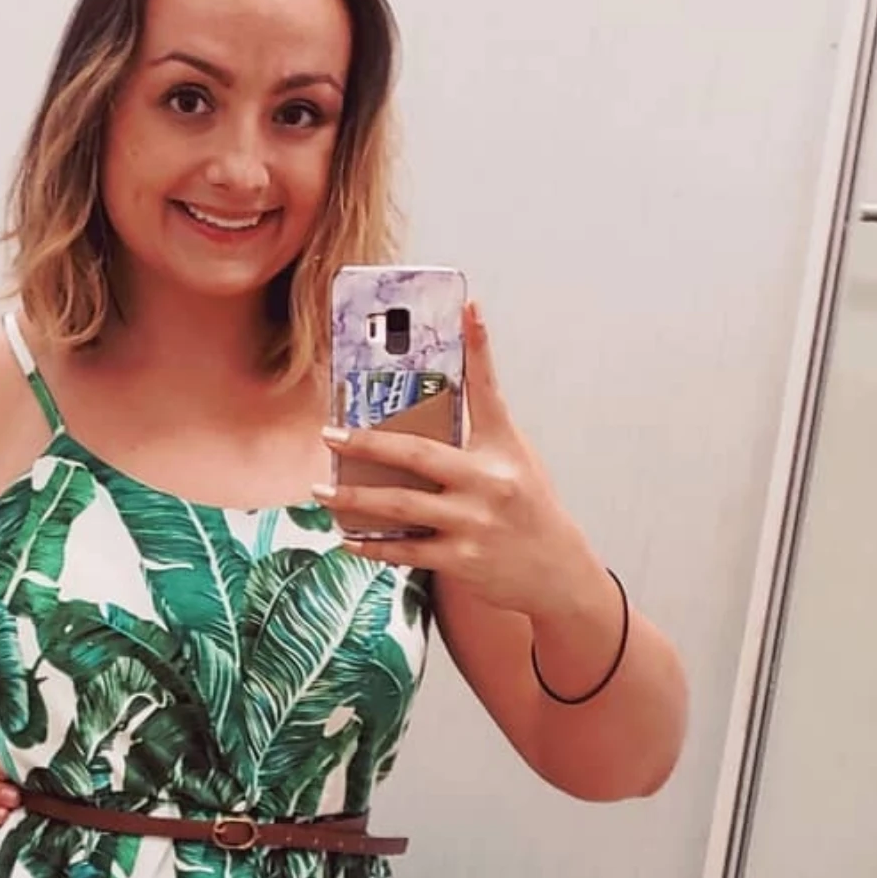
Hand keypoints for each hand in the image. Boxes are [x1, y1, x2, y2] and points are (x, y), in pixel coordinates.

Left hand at [316, 300, 610, 629]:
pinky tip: (346, 539)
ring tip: (320, 491)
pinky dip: (372, 545)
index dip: (480, 347)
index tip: (469, 307)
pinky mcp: (461, 559)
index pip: (488, 390)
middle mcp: (487, 482)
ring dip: (353, 499)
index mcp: (502, 449)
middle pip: (417, 455)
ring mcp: (472, 522)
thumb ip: (479, 432)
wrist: (555, 570)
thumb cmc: (527, 508)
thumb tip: (431, 402)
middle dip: (367, 444)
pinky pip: (405, 550)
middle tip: (329, 434)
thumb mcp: (515, 460)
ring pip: (400, 506)